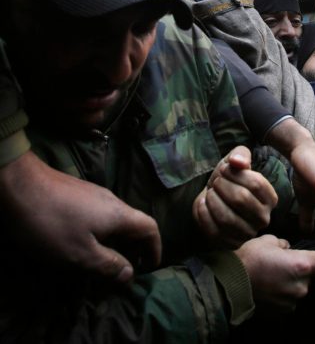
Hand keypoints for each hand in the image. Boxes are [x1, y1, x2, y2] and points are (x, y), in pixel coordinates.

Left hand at [0, 151, 160, 282]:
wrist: (18, 183)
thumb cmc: (52, 222)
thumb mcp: (80, 253)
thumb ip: (108, 264)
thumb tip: (130, 273)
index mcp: (120, 215)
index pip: (151, 228)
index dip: (155, 248)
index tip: (150, 265)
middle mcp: (112, 201)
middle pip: (133, 223)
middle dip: (134, 246)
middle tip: (125, 267)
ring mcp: (93, 194)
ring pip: (114, 219)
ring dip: (115, 239)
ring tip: (102, 257)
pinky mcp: (76, 192)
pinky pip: (98, 214)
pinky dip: (99, 230)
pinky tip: (80, 239)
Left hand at [194, 146, 277, 248]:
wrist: (215, 199)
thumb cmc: (228, 179)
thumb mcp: (236, 161)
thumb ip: (240, 154)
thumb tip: (238, 162)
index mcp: (270, 198)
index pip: (256, 183)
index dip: (235, 174)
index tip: (224, 169)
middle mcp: (263, 218)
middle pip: (241, 199)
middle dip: (222, 187)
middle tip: (215, 182)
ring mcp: (248, 233)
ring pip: (227, 218)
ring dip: (212, 201)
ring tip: (210, 193)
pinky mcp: (231, 244)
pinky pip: (214, 231)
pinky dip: (203, 215)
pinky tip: (202, 204)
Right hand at [235, 234, 314, 311]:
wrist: (229, 284)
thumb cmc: (249, 259)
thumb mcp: (267, 240)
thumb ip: (283, 244)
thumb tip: (287, 248)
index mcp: (302, 266)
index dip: (314, 257)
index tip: (303, 255)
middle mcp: (301, 286)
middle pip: (310, 277)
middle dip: (299, 271)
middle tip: (281, 266)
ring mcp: (291, 301)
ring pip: (298, 290)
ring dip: (290, 284)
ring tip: (271, 278)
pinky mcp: (281, 312)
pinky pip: (287, 301)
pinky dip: (281, 295)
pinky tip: (267, 289)